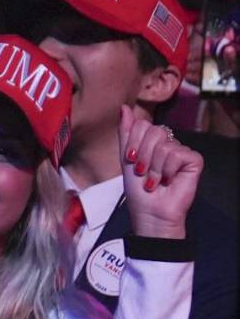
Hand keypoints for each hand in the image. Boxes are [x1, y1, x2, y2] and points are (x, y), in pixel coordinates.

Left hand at [118, 107, 202, 237]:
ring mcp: (182, 151)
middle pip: (153, 131)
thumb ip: (126, 132)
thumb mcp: (126, 157)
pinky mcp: (194, 160)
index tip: (131, 160)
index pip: (142, 124)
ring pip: (164, 145)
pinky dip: (167, 169)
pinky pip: (177, 154)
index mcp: (152, 141)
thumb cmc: (138, 188)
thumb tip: (124, 107)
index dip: (134, 142)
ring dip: (154, 167)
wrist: (150, 210)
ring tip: (154, 181)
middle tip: (143, 172)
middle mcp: (168, 143)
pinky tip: (169, 180)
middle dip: (143, 155)